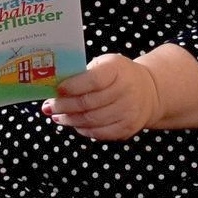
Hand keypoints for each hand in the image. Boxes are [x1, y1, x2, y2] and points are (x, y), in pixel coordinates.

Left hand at [44, 54, 159, 140]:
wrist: (149, 90)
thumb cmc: (118, 75)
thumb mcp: (104, 64)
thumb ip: (83, 73)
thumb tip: (55, 86)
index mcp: (117, 70)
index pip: (93, 80)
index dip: (72, 87)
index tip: (57, 90)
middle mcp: (126, 91)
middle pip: (88, 103)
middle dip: (64, 106)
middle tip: (49, 106)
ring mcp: (128, 111)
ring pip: (91, 120)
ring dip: (69, 119)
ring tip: (57, 116)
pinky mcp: (128, 127)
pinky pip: (100, 132)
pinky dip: (83, 129)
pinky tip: (73, 123)